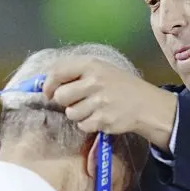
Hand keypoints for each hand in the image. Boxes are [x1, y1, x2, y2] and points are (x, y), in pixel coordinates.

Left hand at [42, 59, 177, 147]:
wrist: (145, 104)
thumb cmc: (119, 85)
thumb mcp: (100, 69)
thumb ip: (74, 73)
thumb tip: (43, 84)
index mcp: (91, 65)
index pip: (57, 72)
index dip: (48, 84)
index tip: (49, 92)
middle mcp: (94, 81)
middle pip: (61, 97)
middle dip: (65, 101)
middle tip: (78, 100)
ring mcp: (100, 102)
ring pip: (71, 113)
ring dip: (78, 114)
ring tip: (93, 108)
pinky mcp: (103, 120)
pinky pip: (82, 125)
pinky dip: (88, 124)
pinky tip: (100, 117)